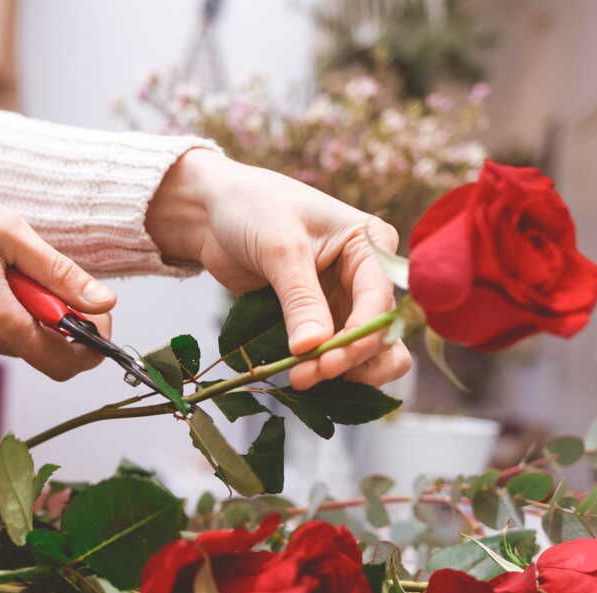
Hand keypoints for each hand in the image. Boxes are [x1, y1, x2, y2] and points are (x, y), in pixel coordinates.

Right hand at [0, 155, 114, 379]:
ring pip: (15, 338)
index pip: (65, 359)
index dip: (92, 339)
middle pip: (41, 348)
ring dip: (24, 306)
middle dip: (55, 314)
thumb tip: (103, 302)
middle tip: (38, 268)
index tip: (97, 308)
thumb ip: (60, 275)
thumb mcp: (10, 232)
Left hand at [146, 150, 411, 389]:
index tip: (325, 363)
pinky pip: (333, 354)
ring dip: (340, 372)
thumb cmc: (252, 209)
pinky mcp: (320, 319)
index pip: (378, 302)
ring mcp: (344, 300)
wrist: (215, 212)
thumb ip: (300, 299)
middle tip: (305, 375)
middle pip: (381, 335)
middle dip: (349, 360)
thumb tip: (313, 347)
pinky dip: (321, 368)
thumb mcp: (280, 248)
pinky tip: (296, 374)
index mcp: (370, 245)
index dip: (358, 339)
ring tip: (299, 378)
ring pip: (366, 352)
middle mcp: (365, 276)